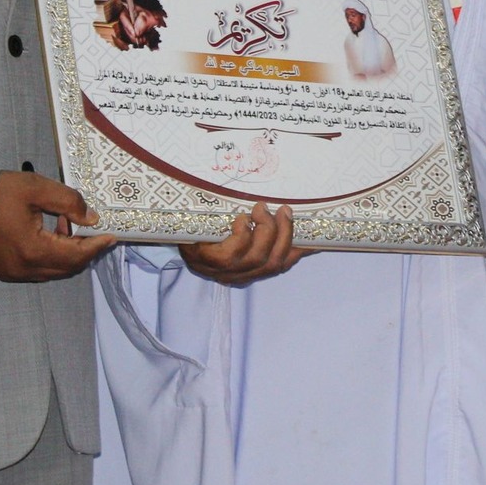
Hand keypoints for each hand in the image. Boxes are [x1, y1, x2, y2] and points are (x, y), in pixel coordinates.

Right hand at [0, 169, 115, 280]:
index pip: (76, 255)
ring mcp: (13, 272)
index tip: (112, 235)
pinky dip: (52, 253)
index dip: (97, 245)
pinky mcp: (6, 269)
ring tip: (67, 221)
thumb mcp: (35, 188)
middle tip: (94, 227)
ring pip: (54, 269)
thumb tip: (92, 217)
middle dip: (85, 249)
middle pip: (67, 267)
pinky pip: (39, 268)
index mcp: (32, 251)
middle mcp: (23, 269)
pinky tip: (50, 230)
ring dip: (68, 251)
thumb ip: (69, 201)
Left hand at [182, 202, 311, 285]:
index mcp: (249, 270)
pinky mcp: (209, 262)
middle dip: (285, 234)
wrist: (171, 229)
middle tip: (284, 210)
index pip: (282, 265)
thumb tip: (288, 213)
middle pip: (274, 262)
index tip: (314, 233)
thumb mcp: (234, 230)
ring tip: (260, 209)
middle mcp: (239, 275)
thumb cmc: (206, 230)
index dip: (300, 250)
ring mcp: (223, 271)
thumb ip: (259, 228)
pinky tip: (240, 220)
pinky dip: (244, 232)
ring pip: (258, 257)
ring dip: (266, 229)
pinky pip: (236, 250)